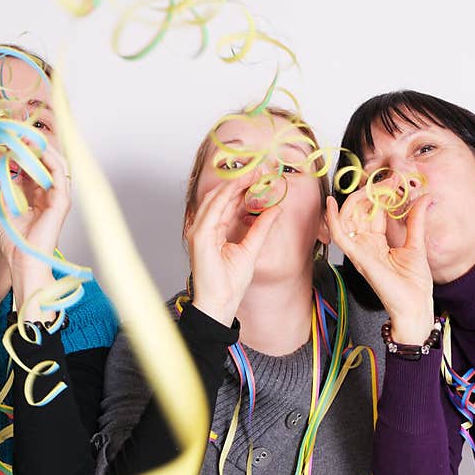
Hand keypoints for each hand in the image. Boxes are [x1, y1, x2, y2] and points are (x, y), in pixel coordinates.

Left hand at [0, 146, 70, 318]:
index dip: (20, 151)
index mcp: (37, 195)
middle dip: (32, 145)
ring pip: (55, 163)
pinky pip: (59, 173)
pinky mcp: (62, 202)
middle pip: (45, 161)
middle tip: (15, 133)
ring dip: (41, 148)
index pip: (33, 166)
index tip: (5, 139)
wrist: (22, 262)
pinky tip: (33, 151)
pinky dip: (48, 159)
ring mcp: (58, 197)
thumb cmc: (14, 242)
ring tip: (24, 138)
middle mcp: (50, 194)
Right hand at [186, 171, 282, 325]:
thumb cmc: (229, 284)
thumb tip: (275, 209)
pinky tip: (241, 186)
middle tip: (259, 170)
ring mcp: (198, 231)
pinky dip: (227, 195)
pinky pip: (213, 209)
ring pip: (215, 198)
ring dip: (233, 183)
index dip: (243, 189)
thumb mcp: (251, 249)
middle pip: (220, 197)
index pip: (227, 204)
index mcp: (213, 231)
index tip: (260, 178)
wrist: (220, 303)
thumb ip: (261, 228)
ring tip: (252, 173)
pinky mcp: (200, 236)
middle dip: (239, 181)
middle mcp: (203, 228)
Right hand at [326, 191, 433, 343]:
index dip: (381, 194)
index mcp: (377, 243)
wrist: (415, 307)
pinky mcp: (358, 257)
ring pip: (347, 218)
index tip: (395, 179)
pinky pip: (340, 236)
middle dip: (371, 191)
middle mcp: (365, 245)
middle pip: (359, 211)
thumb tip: (423, 198)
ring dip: (358, 198)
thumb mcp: (417, 245)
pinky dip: (332, 219)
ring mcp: (360, 251)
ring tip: (374, 186)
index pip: (373, 212)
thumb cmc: (414, 285)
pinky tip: (332, 203)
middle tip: (390, 179)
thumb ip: (415, 221)